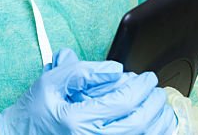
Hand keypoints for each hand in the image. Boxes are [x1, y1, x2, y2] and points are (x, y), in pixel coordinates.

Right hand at [0, 48, 175, 134]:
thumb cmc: (34, 111)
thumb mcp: (50, 82)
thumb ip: (81, 72)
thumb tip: (114, 69)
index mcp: (78, 120)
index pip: (123, 101)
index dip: (140, 87)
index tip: (147, 77)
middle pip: (140, 123)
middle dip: (155, 104)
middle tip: (157, 89)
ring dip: (160, 122)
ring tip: (163, 107)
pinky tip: (159, 127)